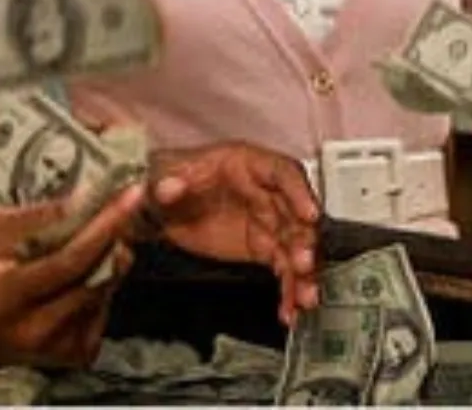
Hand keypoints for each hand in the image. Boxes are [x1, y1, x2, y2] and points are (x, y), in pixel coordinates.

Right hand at [0, 184, 144, 370]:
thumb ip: (33, 219)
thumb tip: (83, 200)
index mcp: (6, 298)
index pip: (71, 262)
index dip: (106, 226)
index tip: (132, 194)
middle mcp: (33, 332)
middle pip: (96, 282)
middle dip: (114, 240)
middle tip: (114, 210)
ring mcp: (50, 351)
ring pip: (104, 299)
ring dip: (107, 264)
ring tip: (86, 242)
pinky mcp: (62, 357)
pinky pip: (99, 318)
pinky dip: (98, 291)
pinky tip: (77, 277)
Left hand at [147, 142, 320, 325]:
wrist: (162, 209)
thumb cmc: (171, 180)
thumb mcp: (162, 177)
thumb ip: (165, 184)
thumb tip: (170, 186)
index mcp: (246, 164)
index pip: (282, 173)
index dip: (299, 193)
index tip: (309, 214)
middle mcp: (265, 192)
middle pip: (296, 215)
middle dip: (304, 241)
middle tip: (303, 264)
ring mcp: (267, 221)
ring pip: (295, 246)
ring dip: (302, 272)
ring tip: (303, 296)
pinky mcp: (263, 247)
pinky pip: (283, 268)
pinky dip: (288, 289)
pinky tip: (289, 308)